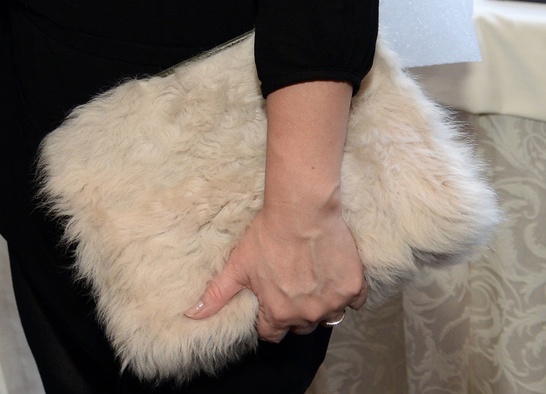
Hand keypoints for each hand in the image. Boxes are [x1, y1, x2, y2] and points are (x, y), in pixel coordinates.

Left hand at [187, 199, 366, 341]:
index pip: (272, 334)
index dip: (268, 320)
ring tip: (311, 279)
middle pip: (301, 326)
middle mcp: (308, 314)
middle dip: (294, 312)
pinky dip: (346, 293)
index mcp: (280, 313)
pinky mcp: (353, 287)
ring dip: (320, 304)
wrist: (302, 211)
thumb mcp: (237, 266)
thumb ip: (217, 295)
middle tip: (290, 286)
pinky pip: (354, 302)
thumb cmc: (268, 236)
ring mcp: (333, 302)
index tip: (269, 303)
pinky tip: (332, 274)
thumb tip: (192, 315)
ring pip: (328, 315)